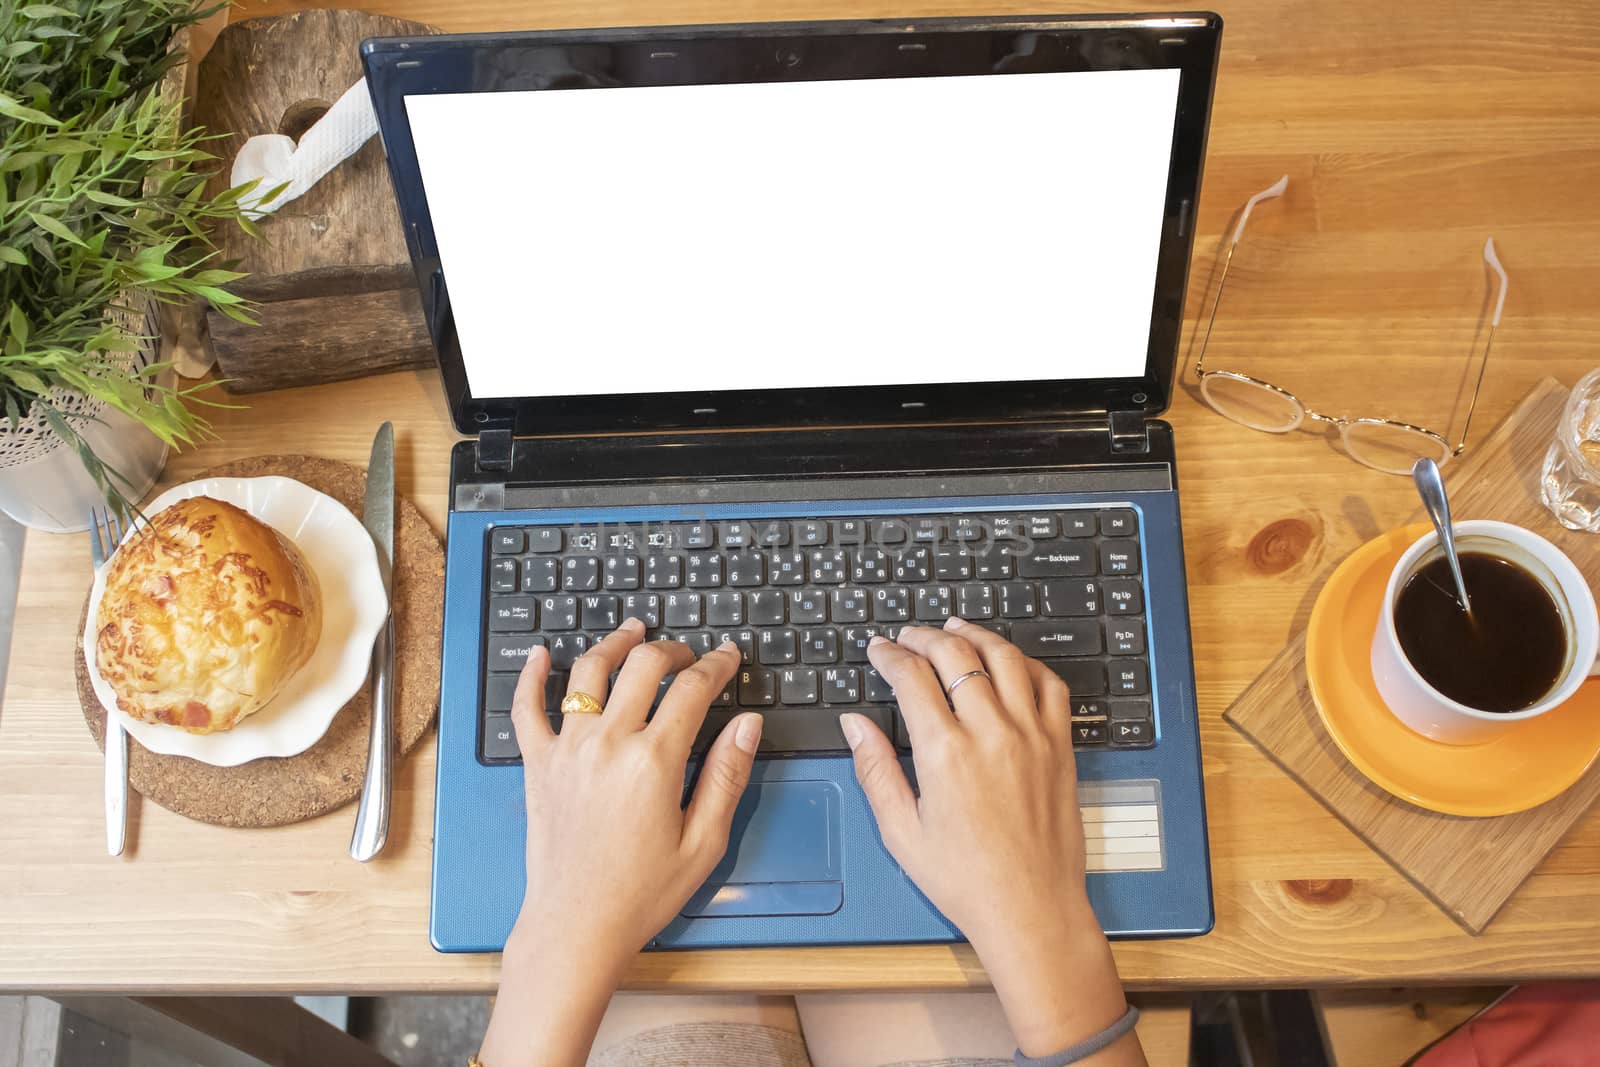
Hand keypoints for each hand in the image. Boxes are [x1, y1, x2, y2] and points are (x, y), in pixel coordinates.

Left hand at [479, 618, 762, 1066]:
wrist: (577, 926)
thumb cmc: (642, 893)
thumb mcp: (704, 841)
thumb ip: (726, 775)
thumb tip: (746, 724)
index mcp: (654, 761)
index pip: (693, 689)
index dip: (717, 665)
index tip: (728, 657)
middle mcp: (608, 744)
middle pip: (642, 666)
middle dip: (672, 650)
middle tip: (688, 655)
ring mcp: (568, 750)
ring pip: (589, 673)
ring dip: (614, 644)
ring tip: (631, 632)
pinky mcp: (538, 765)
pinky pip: (527, 709)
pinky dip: (532, 676)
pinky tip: (543, 655)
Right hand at [843, 617, 1138, 1061]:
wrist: (1031, 910)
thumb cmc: (966, 880)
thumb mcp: (901, 832)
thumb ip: (876, 770)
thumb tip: (855, 724)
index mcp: (945, 754)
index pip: (911, 677)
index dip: (890, 654)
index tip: (879, 649)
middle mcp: (992, 734)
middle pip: (956, 655)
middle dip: (925, 636)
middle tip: (908, 635)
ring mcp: (1032, 736)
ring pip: (1005, 658)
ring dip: (975, 635)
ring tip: (955, 629)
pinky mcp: (1060, 747)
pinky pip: (1049, 685)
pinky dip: (1026, 663)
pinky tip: (1008, 661)